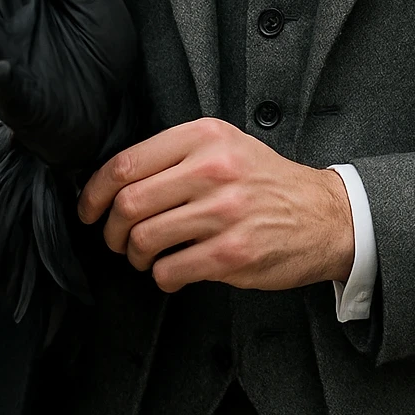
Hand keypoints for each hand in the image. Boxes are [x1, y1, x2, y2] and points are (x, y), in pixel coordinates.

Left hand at [77, 118, 354, 293]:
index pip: (127, 163)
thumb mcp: (226, 146)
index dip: (94, 192)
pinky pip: (170, 271)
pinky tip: (174, 270)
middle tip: (117, 239)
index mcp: (206, 137)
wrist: (325, 214)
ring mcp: (224, 213)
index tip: (89, 209)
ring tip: (147, 256)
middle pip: (129, 204)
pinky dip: (162, 277)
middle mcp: (213, 170)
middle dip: (112, 230)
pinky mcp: (232, 254)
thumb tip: (116, 182)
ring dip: (135, 256)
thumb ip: (177, 155)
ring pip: (144, 240)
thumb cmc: (267, 182)